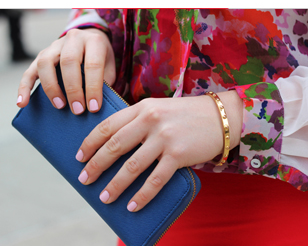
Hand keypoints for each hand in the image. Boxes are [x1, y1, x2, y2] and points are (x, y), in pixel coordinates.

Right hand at [17, 28, 115, 113]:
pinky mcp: (40, 55)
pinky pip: (28, 71)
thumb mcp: (109, 65)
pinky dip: (24, 88)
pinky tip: (23, 103)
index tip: (94, 107)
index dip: (93, 87)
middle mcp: (73, 39)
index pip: (93, 64)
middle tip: (78, 110)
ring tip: (59, 106)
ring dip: (51, 87)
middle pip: (68, 61)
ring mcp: (55, 46)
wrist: (89, 38)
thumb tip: (96, 106)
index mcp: (94, 40)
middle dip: (73, 89)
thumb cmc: (100, 57)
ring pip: (45, 63)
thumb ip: (105, 81)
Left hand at [76, 91, 241, 211]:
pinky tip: (132, 205)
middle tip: (84, 180)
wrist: (224, 116)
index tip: (79, 157)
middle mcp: (152, 120)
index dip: (89, 143)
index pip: (108, 126)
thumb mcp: (162, 108)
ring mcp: (165, 138)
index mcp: (145, 107)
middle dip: (95, 166)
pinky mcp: (178, 154)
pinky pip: (154, 180)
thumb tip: (112, 144)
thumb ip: (140, 119)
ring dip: (114, 185)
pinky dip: (141, 196)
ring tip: (105, 197)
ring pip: (131, 167)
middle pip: (114, 147)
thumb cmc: (189, 114)